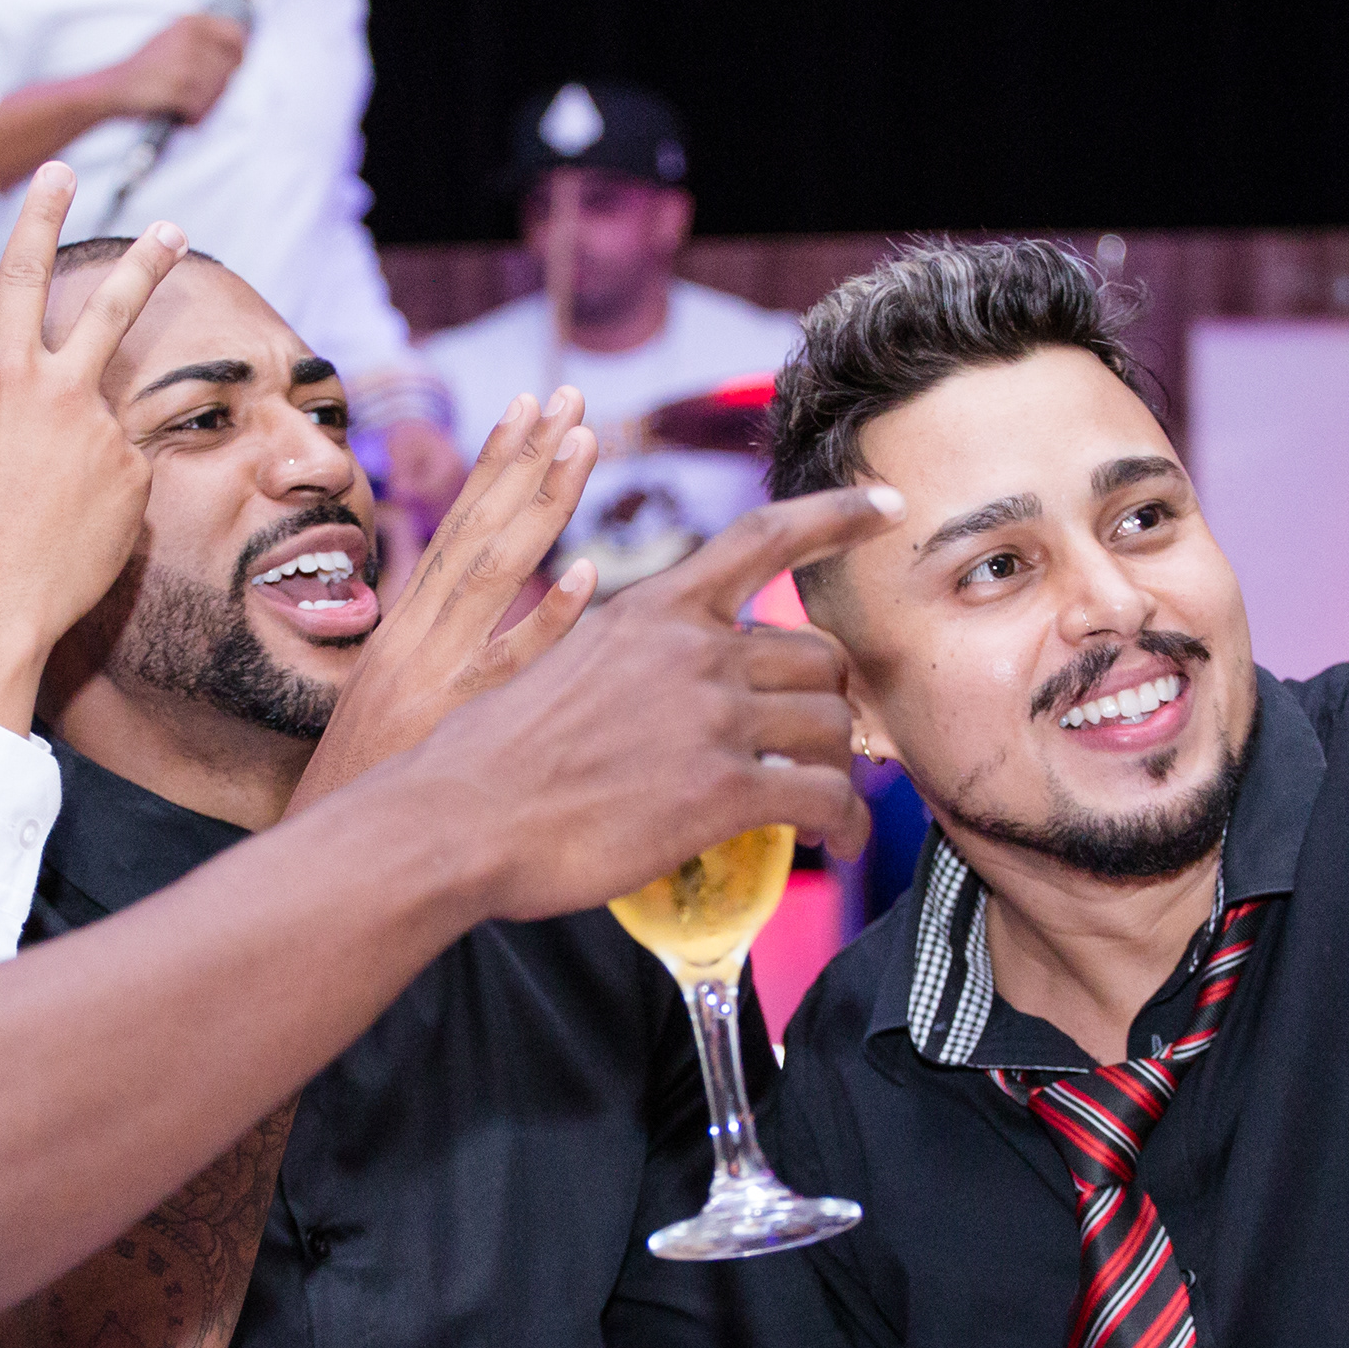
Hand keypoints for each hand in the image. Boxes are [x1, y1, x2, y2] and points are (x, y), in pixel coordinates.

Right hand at [0, 162, 186, 729]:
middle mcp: (61, 392)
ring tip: (49, 512)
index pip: (21, 275)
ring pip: (104, 428)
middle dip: (145, 262)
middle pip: (113, 308)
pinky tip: (71, 536)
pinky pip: (122, 477)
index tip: (60, 175)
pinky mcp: (138, 477)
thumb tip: (21, 420)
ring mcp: (107, 434)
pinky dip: (101, 502)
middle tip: (174, 228)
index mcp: (2, 377)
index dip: (40, 218)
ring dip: (83, 464)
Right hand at [106, 11, 247, 125]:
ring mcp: (186, 64)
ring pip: (217, 92)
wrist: (112, 88)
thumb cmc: (146, 69)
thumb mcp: (172, 38)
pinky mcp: (179, 89)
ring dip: (203, 104)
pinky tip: (176, 112)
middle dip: (216, 88)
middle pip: (229, 70)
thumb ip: (204, 37)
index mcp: (191, 23)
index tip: (232, 68)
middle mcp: (191, 39)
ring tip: (182, 103)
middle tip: (194, 94)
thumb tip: (242, 44)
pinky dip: (191, 117)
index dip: (238, 56)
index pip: (235, 37)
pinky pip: (201, 109)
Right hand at [295, 389, 597, 807]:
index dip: (494, 464)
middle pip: (475, 530)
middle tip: (568, 395)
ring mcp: (435, 678)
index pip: (455, 528)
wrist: (328, 863)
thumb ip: (440, 658)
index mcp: (403, 630)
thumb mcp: (395, 708)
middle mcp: (416, 638)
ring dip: (540, 505)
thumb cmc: (371, 796)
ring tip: (584, 442)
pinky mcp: (456, 727)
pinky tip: (588, 577)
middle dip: (524, 459)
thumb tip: (478, 616)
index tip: (531, 406)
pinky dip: (548, 620)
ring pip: (491, 575)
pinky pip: (510, 667)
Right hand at [401, 485, 883, 923]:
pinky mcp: (720, 790)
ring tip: (822, 807)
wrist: (459, 818)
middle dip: (831, 703)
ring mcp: (711, 718)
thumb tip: (666, 684)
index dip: (836, 515)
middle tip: (821, 746)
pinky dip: (842, 824)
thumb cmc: (492, 760)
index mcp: (654, 610)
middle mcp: (693, 650)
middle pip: (818, 655)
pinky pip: (822, 797)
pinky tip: (832, 843)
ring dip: (839, 769)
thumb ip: (632, 658)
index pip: (763, 538)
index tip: (890, 504)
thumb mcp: (562, 665)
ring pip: (831, 727)